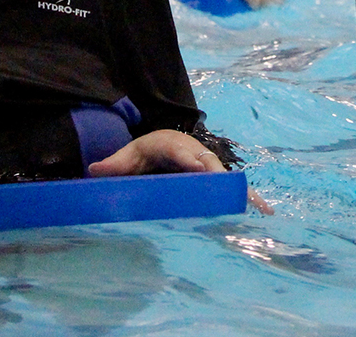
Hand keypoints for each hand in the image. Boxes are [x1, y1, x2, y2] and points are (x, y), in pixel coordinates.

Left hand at [88, 130, 273, 214]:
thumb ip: (114, 163)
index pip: (182, 152)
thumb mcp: (129, 155)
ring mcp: (207, 165)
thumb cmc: (146, 151)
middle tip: (229, 190)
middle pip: (210, 165)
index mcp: (173, 145)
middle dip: (220, 178)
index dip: (191, 160)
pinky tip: (263, 212)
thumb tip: (93, 170)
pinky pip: (232, 187)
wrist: (165, 143)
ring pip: (226, 177)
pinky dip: (248, 197)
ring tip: (257, 206)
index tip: (199, 168)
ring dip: (241, 191)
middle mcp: (195, 153)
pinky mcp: (215, 178)